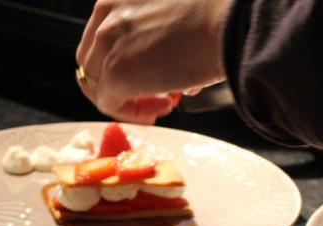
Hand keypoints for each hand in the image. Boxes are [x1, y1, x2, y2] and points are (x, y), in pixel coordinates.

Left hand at [76, 0, 230, 123]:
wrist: (229, 25)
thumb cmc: (217, 19)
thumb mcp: (178, 18)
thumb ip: (162, 42)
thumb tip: (175, 79)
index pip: (102, 36)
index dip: (121, 61)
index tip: (146, 75)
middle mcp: (107, 14)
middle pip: (93, 61)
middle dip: (120, 83)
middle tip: (153, 96)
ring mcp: (108, 44)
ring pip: (98, 85)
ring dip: (127, 100)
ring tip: (160, 106)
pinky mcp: (115, 73)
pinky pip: (110, 104)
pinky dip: (131, 114)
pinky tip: (158, 112)